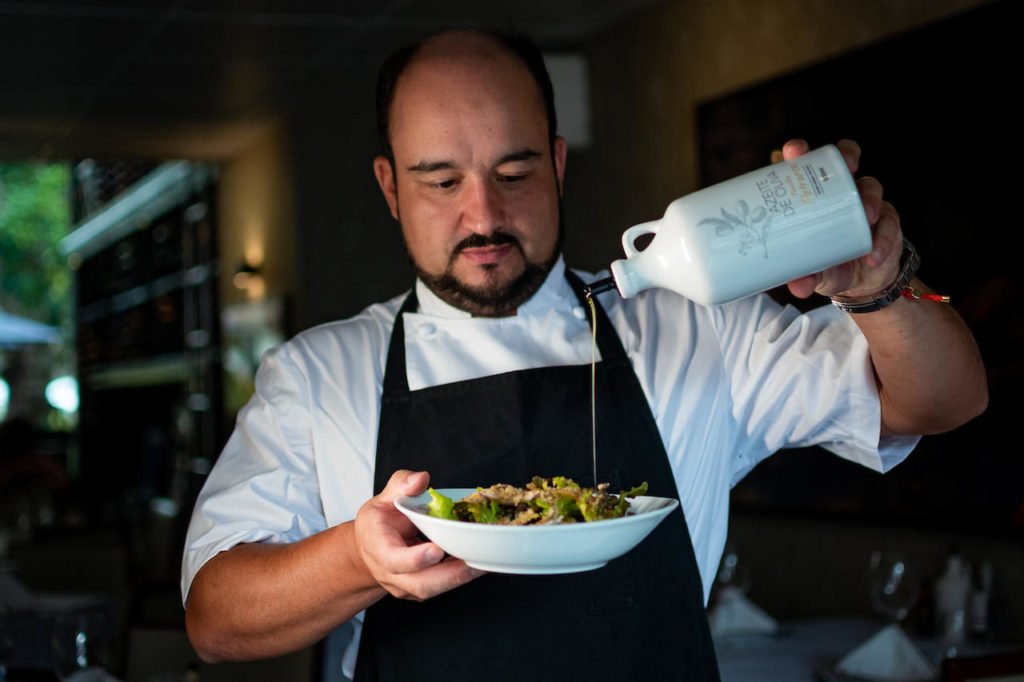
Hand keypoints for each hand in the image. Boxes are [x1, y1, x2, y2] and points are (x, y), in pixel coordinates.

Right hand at [352, 469, 483, 600]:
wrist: (368, 550)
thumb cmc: (376, 524)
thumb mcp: (383, 498)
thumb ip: (401, 485)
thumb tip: (421, 478)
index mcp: (378, 547)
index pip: (394, 559)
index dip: (415, 559)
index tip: (437, 550)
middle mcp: (390, 573)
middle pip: (419, 584)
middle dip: (450, 575)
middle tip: (474, 562)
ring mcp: (404, 586)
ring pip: (431, 590)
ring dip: (459, 579)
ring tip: (482, 564)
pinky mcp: (418, 591)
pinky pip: (439, 589)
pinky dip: (458, 579)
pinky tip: (476, 565)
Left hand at [783, 139, 903, 299]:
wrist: (860, 285)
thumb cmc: (828, 266)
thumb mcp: (814, 273)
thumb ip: (805, 276)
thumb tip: (796, 286)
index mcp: (814, 197)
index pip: (806, 167)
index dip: (800, 153)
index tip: (794, 150)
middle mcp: (841, 193)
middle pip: (846, 161)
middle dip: (847, 156)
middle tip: (847, 165)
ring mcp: (866, 204)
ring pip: (871, 186)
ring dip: (870, 199)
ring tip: (867, 217)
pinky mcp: (887, 221)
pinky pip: (889, 223)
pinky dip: (882, 239)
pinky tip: (874, 254)